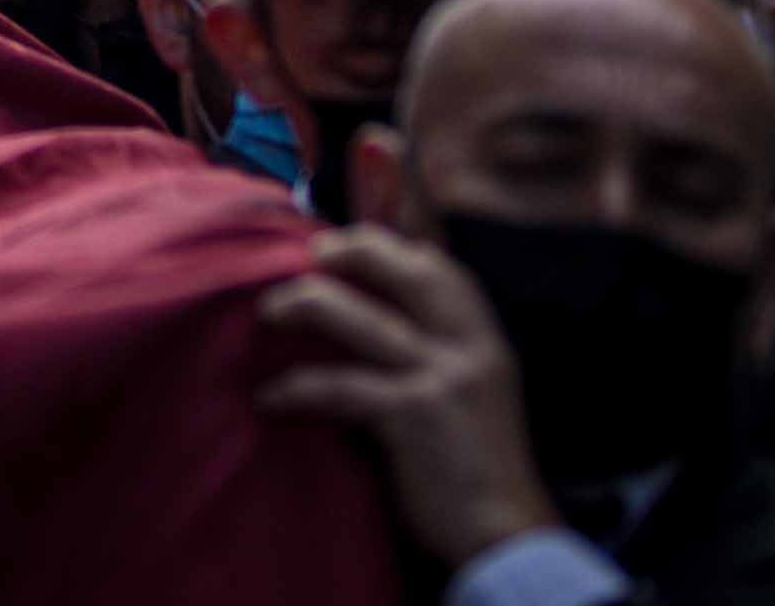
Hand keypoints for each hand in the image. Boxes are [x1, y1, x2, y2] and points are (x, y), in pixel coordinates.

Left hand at [256, 228, 560, 568]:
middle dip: (355, 252)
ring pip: (361, 319)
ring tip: (269, 311)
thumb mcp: (475, 395)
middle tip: (311, 254)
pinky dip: (298, 389)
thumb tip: (373, 317)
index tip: (348, 241)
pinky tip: (271, 397)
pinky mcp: (411, 417)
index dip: (394, 246)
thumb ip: (440, 354)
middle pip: (410, 274)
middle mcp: (470, 350)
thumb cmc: (478, 468)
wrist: (505, 533)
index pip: (445, 271)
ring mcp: (442, 381)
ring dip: (306, 306)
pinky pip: (340, 387)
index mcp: (485, 343)